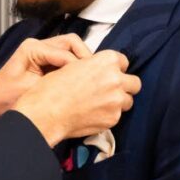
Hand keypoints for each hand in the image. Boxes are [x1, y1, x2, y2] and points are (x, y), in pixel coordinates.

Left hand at [0, 34, 90, 143]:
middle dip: (85, 59)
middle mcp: (38, 46)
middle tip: (95, 76)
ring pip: (71, 51)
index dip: (80, 66)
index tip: (92, 80)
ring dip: (82, 64)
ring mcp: (42, 54)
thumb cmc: (3, 101)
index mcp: (32, 48)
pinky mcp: (45, 64)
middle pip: (72, 44)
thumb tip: (81, 78)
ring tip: (91, 80)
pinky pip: (66, 62)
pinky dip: (75, 70)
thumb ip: (56, 83)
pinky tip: (82, 83)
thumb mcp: (31, 92)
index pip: (66, 51)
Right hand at [13, 50, 140, 147]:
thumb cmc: (52, 89)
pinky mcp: (113, 118)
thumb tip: (102, 71)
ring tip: (100, 104)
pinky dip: (108, 115)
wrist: (45, 112)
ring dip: (118, 102)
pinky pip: (117, 116)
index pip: (123, 61)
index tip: (109, 73)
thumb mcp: (72, 66)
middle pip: (133, 82)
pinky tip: (93, 113)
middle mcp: (115, 79)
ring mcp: (116, 100)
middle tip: (109, 90)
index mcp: (105, 61)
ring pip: (128, 101)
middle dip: (124, 86)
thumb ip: (93, 66)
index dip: (115, 68)